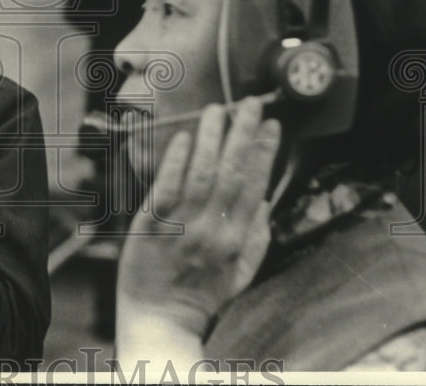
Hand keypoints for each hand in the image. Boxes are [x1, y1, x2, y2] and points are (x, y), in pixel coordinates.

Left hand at [116, 98, 281, 343]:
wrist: (161, 321)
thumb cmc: (201, 298)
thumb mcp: (241, 275)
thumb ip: (257, 239)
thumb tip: (266, 202)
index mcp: (238, 239)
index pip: (256, 186)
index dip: (266, 153)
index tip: (274, 125)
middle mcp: (214, 229)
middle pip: (232, 172)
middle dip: (243, 134)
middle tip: (250, 104)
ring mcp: (183, 226)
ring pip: (201, 173)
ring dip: (211, 138)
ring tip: (216, 110)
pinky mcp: (151, 225)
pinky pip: (166, 187)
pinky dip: (177, 161)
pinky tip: (185, 137)